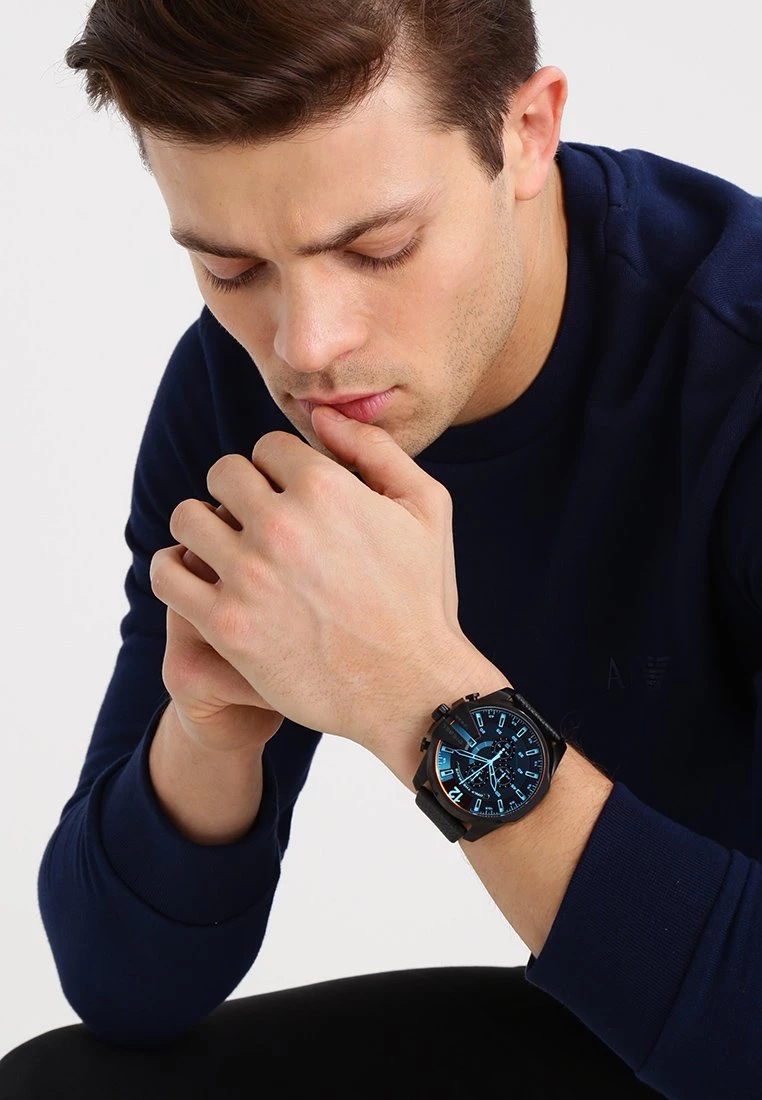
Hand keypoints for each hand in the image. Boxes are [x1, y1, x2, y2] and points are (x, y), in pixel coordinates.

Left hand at [149, 405, 477, 756]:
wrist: (411, 688)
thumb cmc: (423, 598)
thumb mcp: (426, 508)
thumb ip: (375, 449)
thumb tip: (322, 416)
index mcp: (327, 488)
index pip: (268, 448)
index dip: (279, 472)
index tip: (290, 500)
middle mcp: (282, 524)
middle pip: (223, 474)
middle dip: (240, 493)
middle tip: (256, 525)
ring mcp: (249, 576)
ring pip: (188, 518)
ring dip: (205, 528)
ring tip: (226, 551)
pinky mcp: (226, 625)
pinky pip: (166, 574)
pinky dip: (175, 570)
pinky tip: (199, 580)